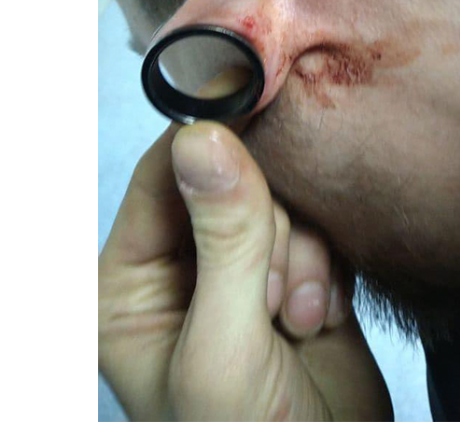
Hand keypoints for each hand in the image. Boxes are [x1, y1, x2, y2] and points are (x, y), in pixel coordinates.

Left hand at [98, 122, 391, 421]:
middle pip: (230, 180)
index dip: (208, 145)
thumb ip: (223, 240)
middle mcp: (181, 273)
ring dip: (302, 254)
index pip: (161, 175)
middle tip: (275, 293)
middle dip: (267, 228)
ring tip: (300, 318)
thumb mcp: (224, 346)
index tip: (256, 115)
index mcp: (130, 285)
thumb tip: (206, 135)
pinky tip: (322, 318)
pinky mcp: (300, 281)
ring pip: (281, 202)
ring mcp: (242, 276)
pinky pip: (320, 229)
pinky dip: (329, 266)